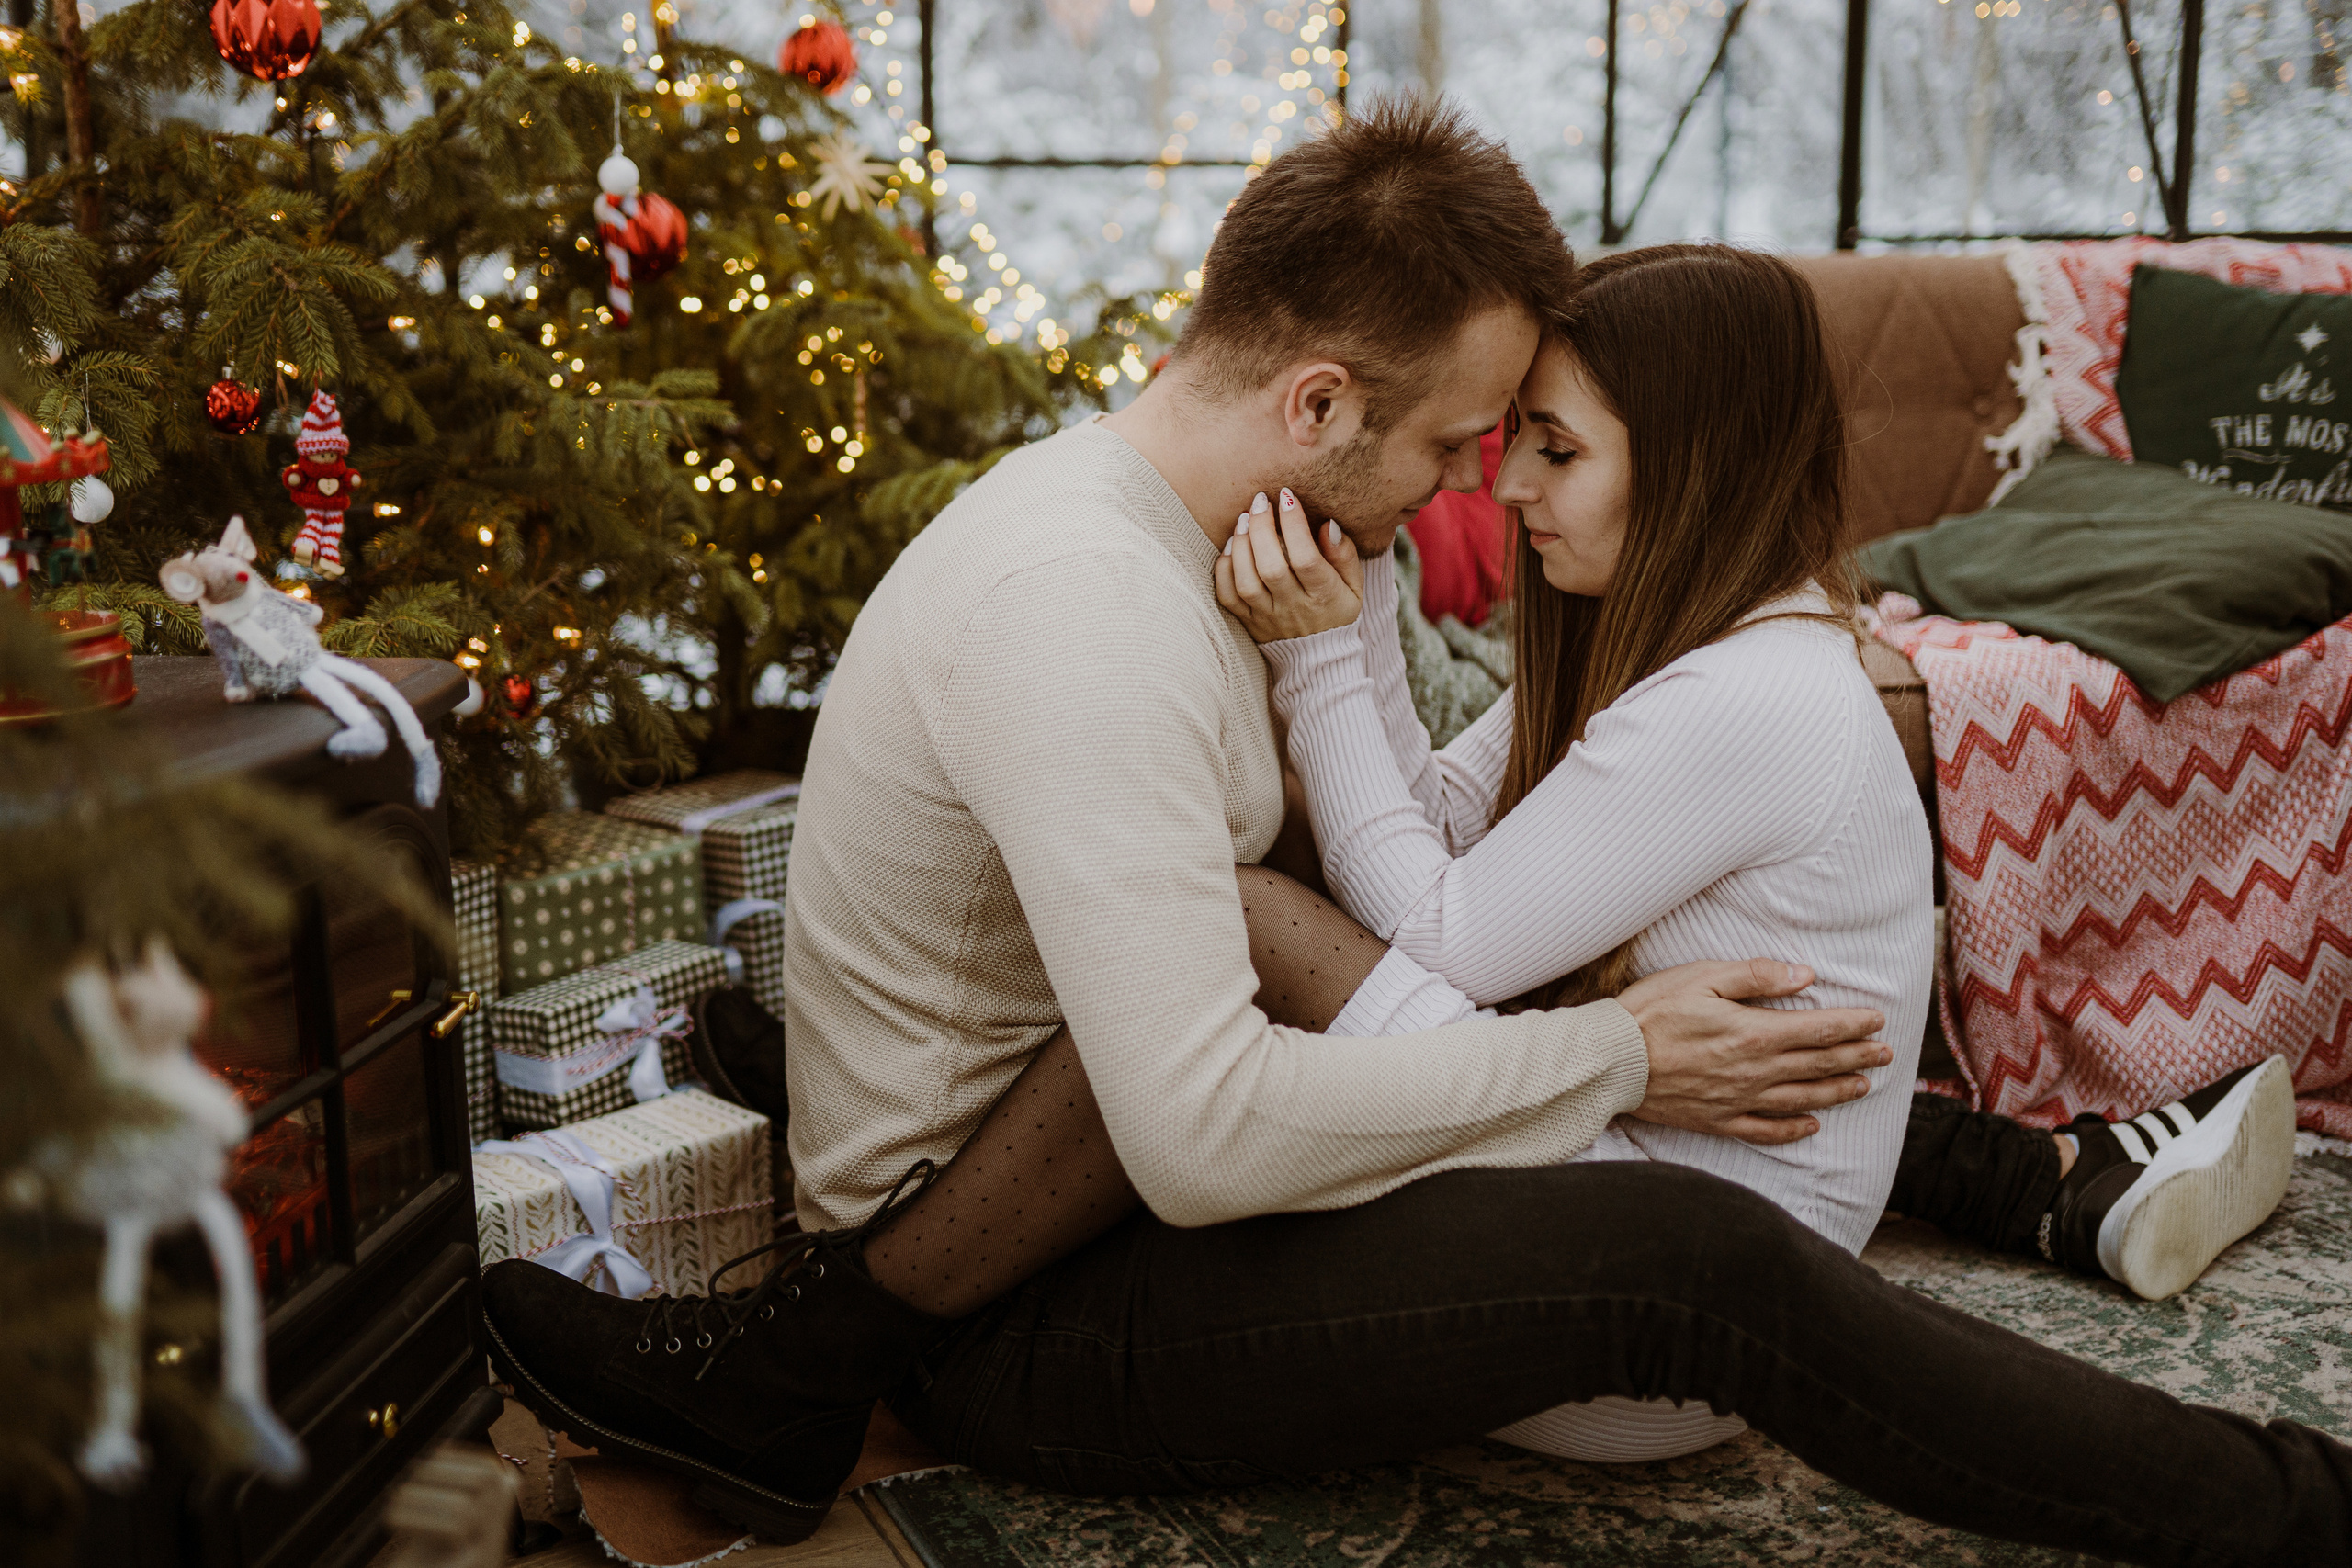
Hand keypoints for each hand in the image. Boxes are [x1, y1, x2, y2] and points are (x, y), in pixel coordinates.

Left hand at [1214, 487, 1364, 641]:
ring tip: (1245, 519)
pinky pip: (1228, 597)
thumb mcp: (1354, 585)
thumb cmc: (1337, 609)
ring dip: (1241, 545)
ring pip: (1246, 581)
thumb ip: (1344, 554)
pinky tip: (1231, 547)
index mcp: (1324, 595)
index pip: (1306, 558)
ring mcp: (1267, 617)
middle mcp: (1294, 607)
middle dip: (1262, 527)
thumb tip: (1327, 524)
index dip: (1294, 524)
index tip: (1288, 496)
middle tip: (1261, 501)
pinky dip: (1224, 569)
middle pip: (1271, 567)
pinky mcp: (1248, 622)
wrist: (1320, 659)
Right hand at [1617, 959, 1891, 1144]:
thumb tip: (1804, 975)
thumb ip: (1755, 976)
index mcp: (1753, 1033)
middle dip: (1856, 1057)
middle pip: (1817, 1065)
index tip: (1877, 1020)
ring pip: (1802, 1099)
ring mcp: (1738, 1101)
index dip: (1852, 1024)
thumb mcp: (1701, 977)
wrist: (1609, 1062)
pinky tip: (1810, 1126)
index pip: (1817, 1029)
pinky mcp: (1718, 1120)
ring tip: (1862, 1085)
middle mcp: (1754, 1072)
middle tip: (1885, 1053)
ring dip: (1837, 1092)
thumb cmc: (1650, 1012)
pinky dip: (1793, 1130)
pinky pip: (1765, 1130)